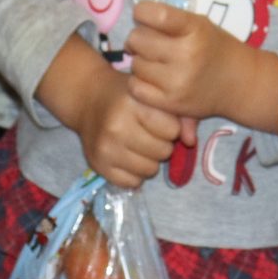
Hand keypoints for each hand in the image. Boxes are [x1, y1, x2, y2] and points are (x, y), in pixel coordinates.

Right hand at [67, 66, 181, 189]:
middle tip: (148, 134)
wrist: (87, 99)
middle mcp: (116, 127)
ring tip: (138, 145)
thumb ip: (178, 115)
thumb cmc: (126, 96)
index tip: (158, 120)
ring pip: (149, 171)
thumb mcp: (151, 95)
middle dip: (161, 144)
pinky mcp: (98, 166)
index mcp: (132, 104)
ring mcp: (106, 148)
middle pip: (163, 152)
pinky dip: (134, 174)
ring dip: (149, 161)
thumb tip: (190, 141)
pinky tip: (127, 157)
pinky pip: (132, 183)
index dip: (170, 127)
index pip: (172, 130)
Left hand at [126, 3, 277, 129]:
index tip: (144, 16)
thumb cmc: (215, 48)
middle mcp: (187, 55)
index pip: (154, 14)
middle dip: (139, 39)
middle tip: (149, 43)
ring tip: (156, 62)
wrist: (240, 84)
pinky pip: (136, 87)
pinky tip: (151, 78)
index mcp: (195, 29)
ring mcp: (178, 82)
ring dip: (140, 61)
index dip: (141, 12)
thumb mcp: (199, 24)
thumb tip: (134, 18)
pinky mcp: (171, 103)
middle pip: (137, 40)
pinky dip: (138, 82)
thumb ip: (169, 20)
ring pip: (135, 64)